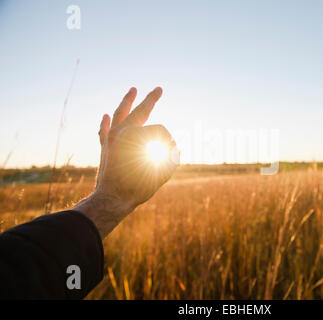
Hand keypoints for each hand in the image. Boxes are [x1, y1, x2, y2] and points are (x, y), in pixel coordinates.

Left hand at [74, 87, 178, 237]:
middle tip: (159, 89)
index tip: (169, 155)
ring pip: (120, 113)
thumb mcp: (161, 173)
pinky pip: (105, 130)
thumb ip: (170, 158)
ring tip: (133, 89)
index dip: (168, 143)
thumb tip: (173, 148)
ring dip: (127, 101)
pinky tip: (106, 116)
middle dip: (151, 99)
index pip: (159, 130)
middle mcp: (122, 131)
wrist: (112, 199)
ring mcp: (111, 137)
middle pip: (140, 111)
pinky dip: (106, 123)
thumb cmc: (137, 187)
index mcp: (135, 135)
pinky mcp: (105, 147)